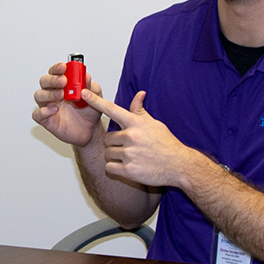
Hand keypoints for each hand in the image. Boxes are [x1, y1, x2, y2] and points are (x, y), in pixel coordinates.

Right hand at [31, 62, 103, 145]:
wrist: (90, 130)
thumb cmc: (89, 111)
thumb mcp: (95, 97)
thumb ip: (91, 86)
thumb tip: (86, 76)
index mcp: (63, 85)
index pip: (55, 72)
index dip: (57, 68)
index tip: (63, 67)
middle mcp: (54, 93)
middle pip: (44, 81)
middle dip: (52, 80)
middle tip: (63, 81)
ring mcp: (49, 106)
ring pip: (39, 95)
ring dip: (48, 94)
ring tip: (61, 95)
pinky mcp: (47, 120)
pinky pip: (37, 114)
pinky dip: (43, 111)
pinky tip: (54, 109)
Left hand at [80, 90, 211, 188]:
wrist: (179, 165)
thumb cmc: (167, 144)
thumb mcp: (155, 124)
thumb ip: (140, 111)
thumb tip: (139, 94)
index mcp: (136, 123)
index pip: (112, 109)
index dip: (96, 101)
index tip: (84, 93)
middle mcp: (131, 136)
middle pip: (107, 138)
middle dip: (114, 144)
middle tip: (129, 148)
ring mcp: (129, 154)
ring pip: (108, 153)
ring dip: (115, 157)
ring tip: (132, 157)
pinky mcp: (128, 170)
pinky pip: (110, 167)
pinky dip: (115, 169)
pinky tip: (128, 167)